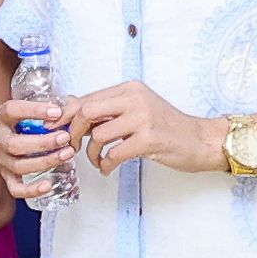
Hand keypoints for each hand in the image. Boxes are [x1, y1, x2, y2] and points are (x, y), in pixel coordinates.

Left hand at [61, 81, 227, 176]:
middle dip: (72, 132)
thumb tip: (73, 116)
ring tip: (99, 161)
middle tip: (71, 147)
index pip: (87, 98)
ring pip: (98, 135)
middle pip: (87, 111)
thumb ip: (110, 111)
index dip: (67, 115)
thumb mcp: (138, 111)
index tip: (55, 128)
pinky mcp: (149, 139)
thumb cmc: (167, 128)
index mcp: (130, 88)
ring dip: (92, 154)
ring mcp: (143, 118)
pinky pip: (114, 153)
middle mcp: (135, 98)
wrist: (200, 140)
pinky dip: (106, 165)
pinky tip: (109, 168)